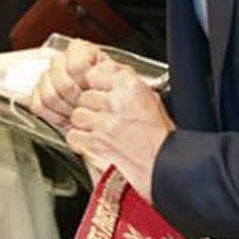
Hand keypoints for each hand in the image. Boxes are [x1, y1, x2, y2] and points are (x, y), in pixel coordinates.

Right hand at [29, 38, 108, 129]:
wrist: (106, 104)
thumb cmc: (115, 90)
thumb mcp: (121, 77)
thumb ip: (111, 73)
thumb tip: (102, 73)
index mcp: (80, 50)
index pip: (77, 67)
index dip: (86, 82)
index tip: (95, 90)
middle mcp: (61, 60)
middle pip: (62, 82)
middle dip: (76, 100)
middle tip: (87, 107)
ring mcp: (47, 77)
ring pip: (48, 95)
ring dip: (65, 109)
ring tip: (78, 113)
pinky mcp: (37, 93)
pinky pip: (38, 105)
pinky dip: (52, 116)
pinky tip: (65, 118)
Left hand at [65, 58, 174, 201]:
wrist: (164, 166)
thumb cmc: (163, 139)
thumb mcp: (152, 101)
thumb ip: (128, 87)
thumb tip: (111, 77)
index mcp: (131, 87)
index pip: (95, 73)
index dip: (95, 86)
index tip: (99, 92)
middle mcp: (116, 102)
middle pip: (84, 96)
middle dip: (91, 108)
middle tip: (103, 118)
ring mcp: (105, 122)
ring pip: (77, 115)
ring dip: (84, 124)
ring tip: (100, 131)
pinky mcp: (96, 142)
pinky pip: (73, 135)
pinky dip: (80, 141)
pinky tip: (93, 143)